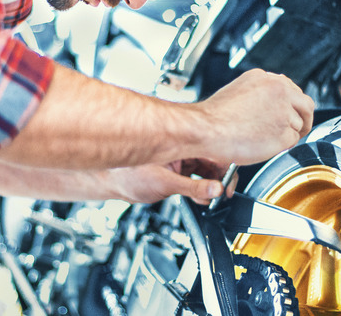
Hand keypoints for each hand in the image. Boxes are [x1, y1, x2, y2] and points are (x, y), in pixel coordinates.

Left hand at [106, 159, 237, 203]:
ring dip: (210, 184)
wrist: (112, 183)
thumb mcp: (166, 184)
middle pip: (211, 160)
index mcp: (178, 142)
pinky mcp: (176, 170)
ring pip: (205, 170)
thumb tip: (216, 190)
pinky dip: (200, 188)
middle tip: (223, 193)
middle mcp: (181, 148)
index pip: (211, 150)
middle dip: (219, 177)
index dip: (224, 166)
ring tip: (210, 197)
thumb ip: (193, 188)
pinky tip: (201, 197)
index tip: (228, 183)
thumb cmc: (128, 176)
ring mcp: (179, 160)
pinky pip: (195, 177)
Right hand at [196, 69, 313, 164]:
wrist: (206, 129)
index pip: (291, 90)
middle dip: (303, 118)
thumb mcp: (238, 92)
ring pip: (298, 125)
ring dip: (287, 134)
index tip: (289, 113)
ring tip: (266, 139)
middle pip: (305, 105)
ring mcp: (284, 111)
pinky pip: (293, 141)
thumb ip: (259, 94)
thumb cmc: (214, 117)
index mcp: (266, 78)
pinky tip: (266, 145)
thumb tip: (270, 105)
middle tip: (297, 129)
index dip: (291, 105)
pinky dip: (282, 146)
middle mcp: (279, 90)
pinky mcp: (285, 132)